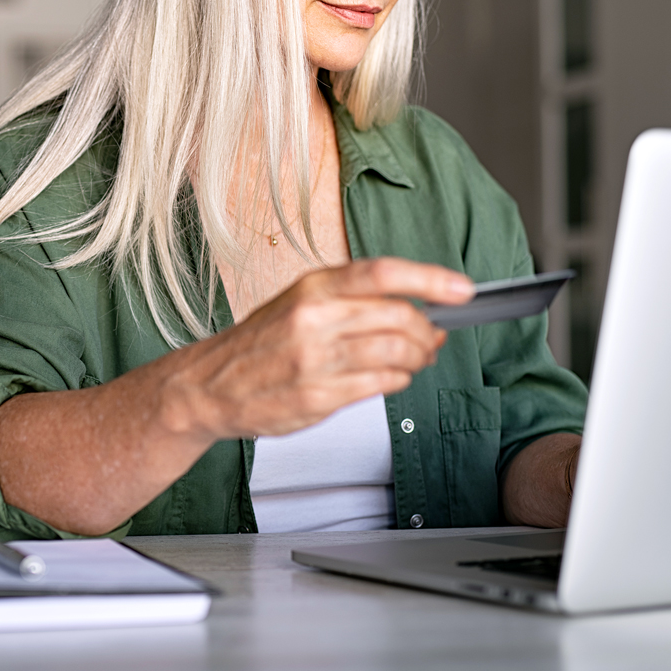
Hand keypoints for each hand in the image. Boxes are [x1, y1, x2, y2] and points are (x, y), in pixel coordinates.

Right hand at [163, 257, 473, 439]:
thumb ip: (352, 301)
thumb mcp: (298, 302)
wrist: (209, 385)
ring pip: (397, 352)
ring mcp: (316, 359)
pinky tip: (392, 377)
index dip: (431, 279)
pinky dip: (398, 380)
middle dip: (429, 331)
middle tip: (434, 338)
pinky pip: (380, 384)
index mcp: (312, 288)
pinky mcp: (318, 396)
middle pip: (400, 316)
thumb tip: (416, 305)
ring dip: (419, 358)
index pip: (383, 273)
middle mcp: (314, 319)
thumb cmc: (258, 343)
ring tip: (416, 359)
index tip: (462, 290)